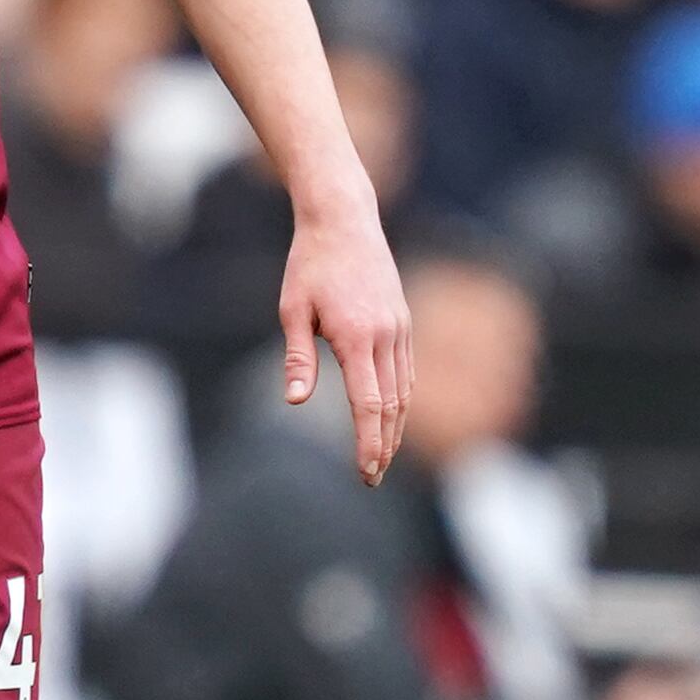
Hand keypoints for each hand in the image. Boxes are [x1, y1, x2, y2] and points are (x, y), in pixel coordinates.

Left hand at [278, 205, 407, 483]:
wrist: (344, 222)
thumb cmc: (309, 265)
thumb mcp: (293, 311)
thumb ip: (298, 359)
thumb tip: (293, 402)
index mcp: (357, 337)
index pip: (369, 404)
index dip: (368, 442)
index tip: (366, 471)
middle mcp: (387, 336)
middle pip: (392, 405)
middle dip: (383, 445)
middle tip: (372, 477)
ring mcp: (400, 329)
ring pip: (404, 390)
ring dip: (395, 427)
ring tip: (382, 457)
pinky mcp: (403, 322)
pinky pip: (406, 371)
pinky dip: (401, 400)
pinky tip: (391, 417)